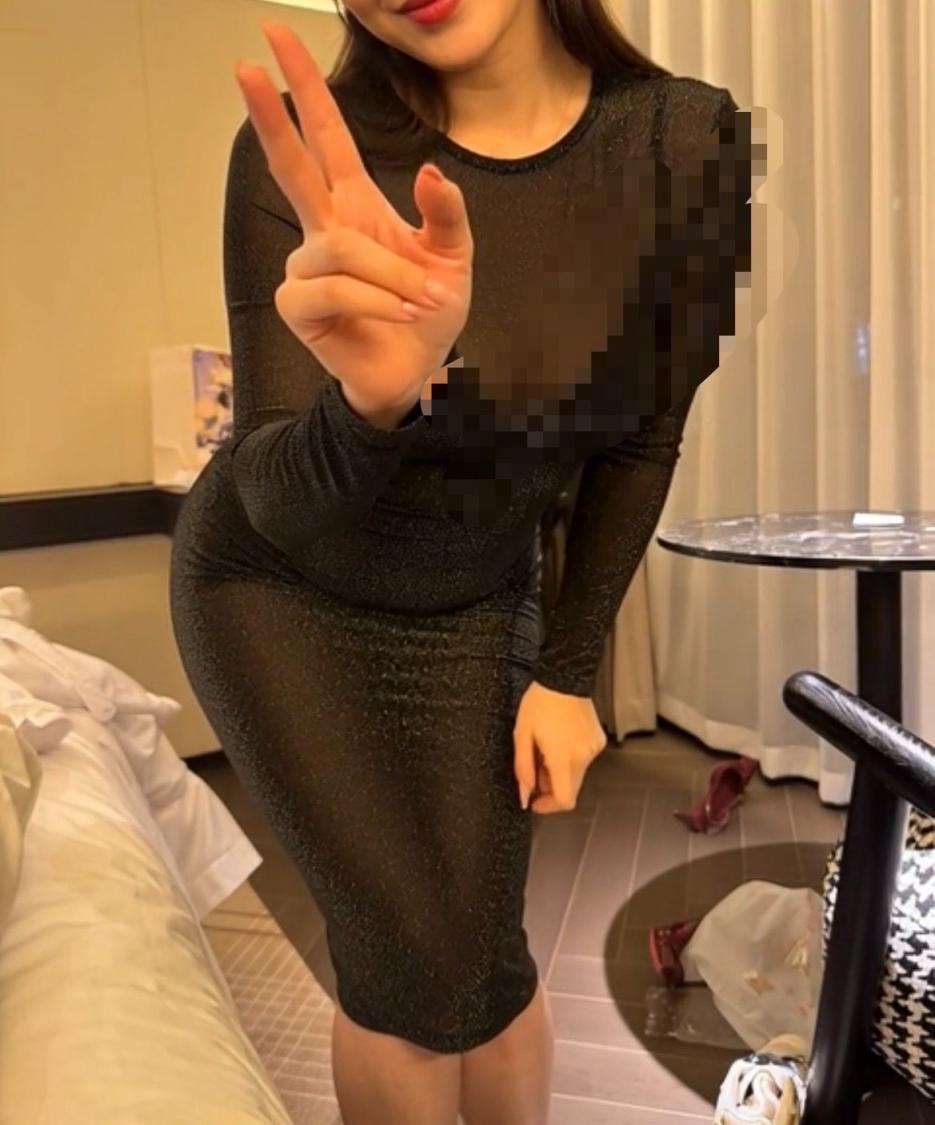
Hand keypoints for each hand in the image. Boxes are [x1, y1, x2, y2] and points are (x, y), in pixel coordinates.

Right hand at [235, 21, 473, 408]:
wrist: (416, 371)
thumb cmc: (425, 313)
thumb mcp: (454, 259)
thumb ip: (447, 214)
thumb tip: (431, 170)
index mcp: (354, 204)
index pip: (325, 137)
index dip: (304, 89)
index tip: (277, 37)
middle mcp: (323, 229)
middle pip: (290, 164)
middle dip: (271, 117)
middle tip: (244, 66)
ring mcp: (306, 268)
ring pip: (340, 249)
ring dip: (392, 275)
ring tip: (422, 302)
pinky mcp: (298, 307)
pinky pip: (335, 288)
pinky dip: (377, 301)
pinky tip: (400, 315)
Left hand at [513, 681, 608, 812]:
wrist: (564, 677)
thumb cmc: (540, 702)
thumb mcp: (522, 735)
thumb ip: (523, 769)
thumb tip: (524, 794)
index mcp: (563, 757)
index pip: (565, 799)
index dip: (549, 806)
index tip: (536, 801)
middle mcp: (583, 756)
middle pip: (570, 788)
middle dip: (551, 785)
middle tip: (536, 764)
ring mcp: (593, 748)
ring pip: (577, 774)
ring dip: (560, 770)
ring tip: (546, 746)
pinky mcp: (598, 740)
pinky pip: (584, 758)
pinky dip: (571, 757)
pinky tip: (560, 738)